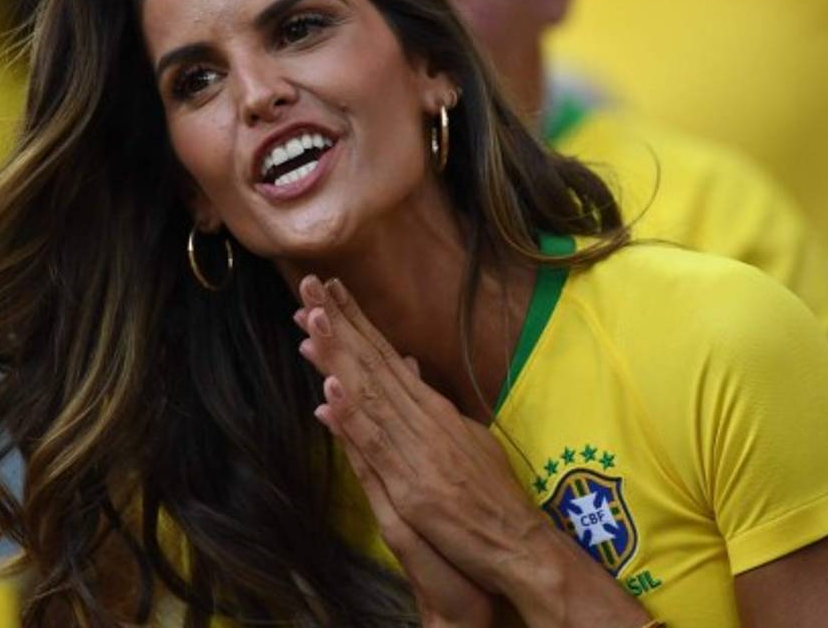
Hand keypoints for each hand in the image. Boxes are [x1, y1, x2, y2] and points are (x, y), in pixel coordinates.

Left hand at [296, 275, 649, 627]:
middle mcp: (424, 419)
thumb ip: (431, 405)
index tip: (327, 289)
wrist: (519, 542)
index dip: (355, 321)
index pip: (385, 355)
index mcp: (432, 409)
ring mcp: (418, 450)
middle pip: (373, 363)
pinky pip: (377, 446)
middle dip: (340, 323)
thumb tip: (406, 366)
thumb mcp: (463, 437)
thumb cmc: (491, 494)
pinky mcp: (412, 485)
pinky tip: (331, 389)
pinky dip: (354, 416)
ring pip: (370, 394)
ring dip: (339, 356)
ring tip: (311, 320)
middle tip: (308, 284)